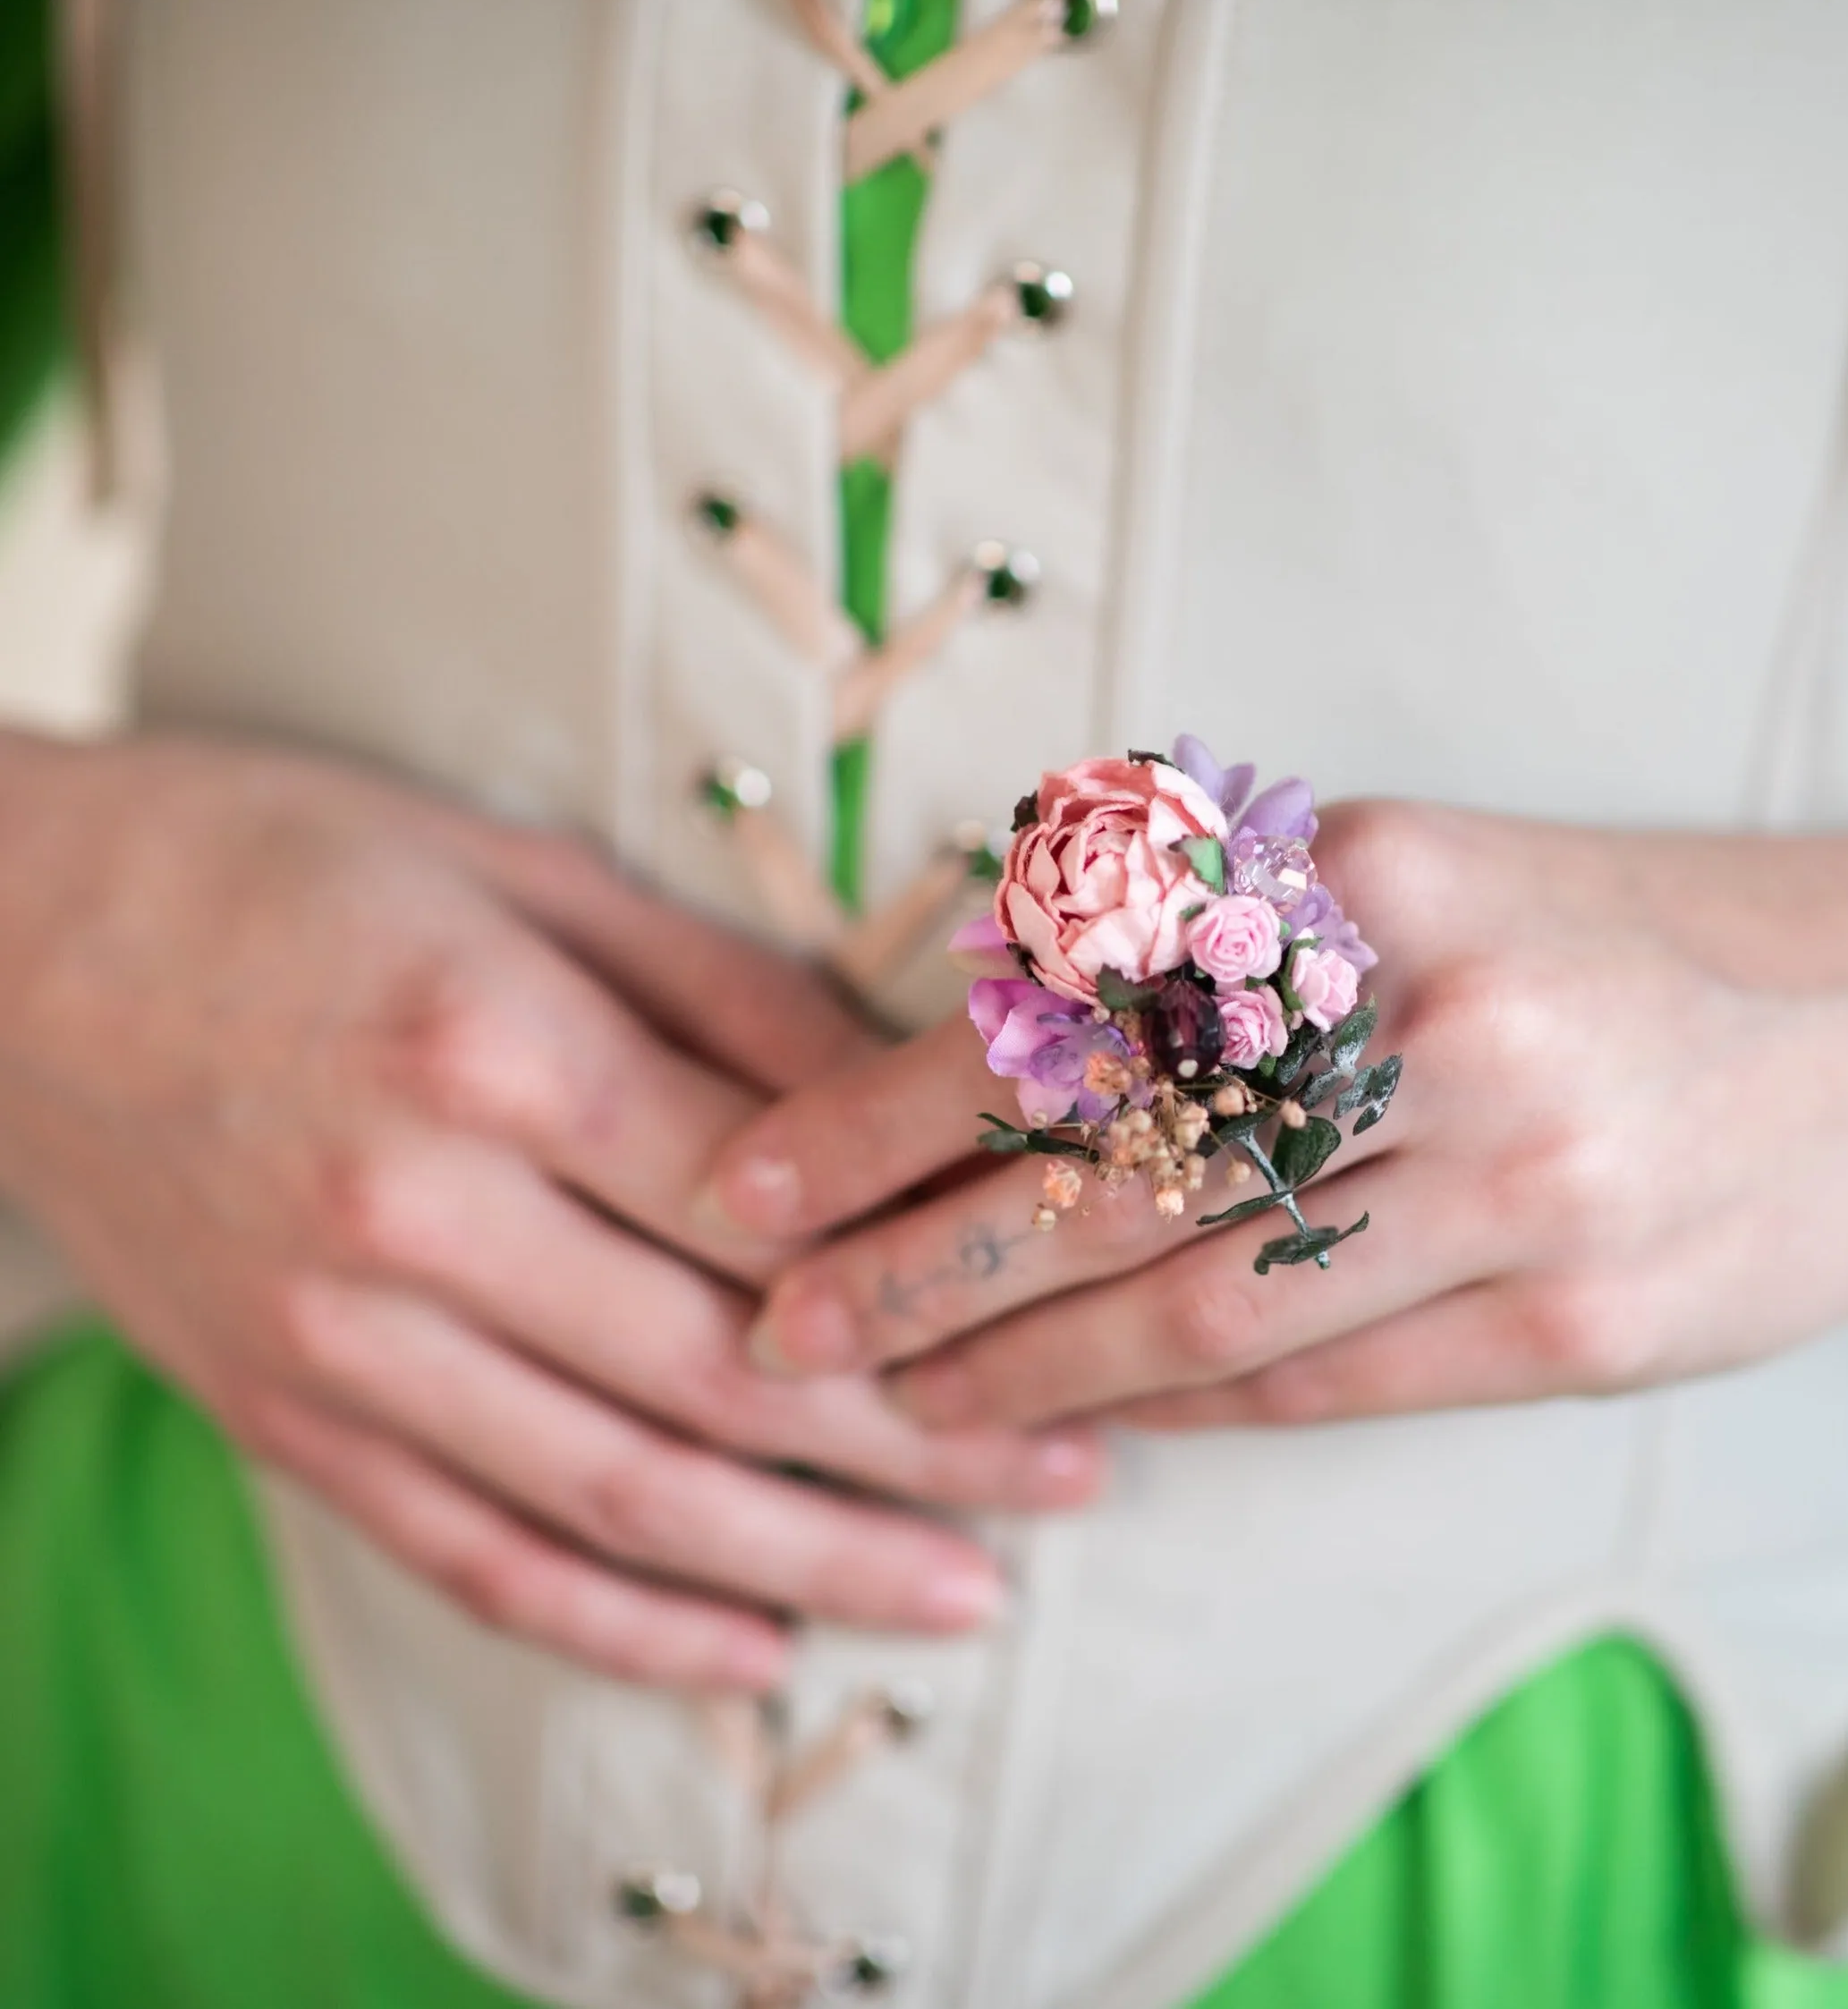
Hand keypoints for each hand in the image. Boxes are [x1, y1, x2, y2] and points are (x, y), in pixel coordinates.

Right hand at [0, 733, 1099, 1686]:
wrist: (10, 941)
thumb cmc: (286, 866)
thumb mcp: (524, 871)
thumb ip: (724, 990)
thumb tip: (902, 1090)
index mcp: (497, 1054)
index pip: (775, 1210)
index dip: (934, 1278)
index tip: (1055, 1311)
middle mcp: (418, 1219)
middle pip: (725, 1374)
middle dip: (924, 1445)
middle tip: (1072, 1477)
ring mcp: (341, 1343)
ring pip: (622, 1497)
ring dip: (816, 1561)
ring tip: (965, 1596)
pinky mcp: (287, 1417)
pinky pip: (477, 1556)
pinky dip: (625, 1622)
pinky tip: (753, 1650)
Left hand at [698, 802, 1847, 1429]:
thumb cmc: (1617, 939)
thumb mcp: (1421, 876)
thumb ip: (1227, 957)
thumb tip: (1008, 1068)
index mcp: (1364, 874)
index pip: (1065, 1008)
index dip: (886, 1110)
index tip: (754, 1184)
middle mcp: (1428, 1018)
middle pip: (1104, 1168)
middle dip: (912, 1265)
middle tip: (775, 1329)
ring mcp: (1512, 1178)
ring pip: (1194, 1298)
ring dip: (1018, 1369)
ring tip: (895, 1402)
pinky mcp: (1576, 1320)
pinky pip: (1316, 1379)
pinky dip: (1175, 1408)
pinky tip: (1079, 1427)